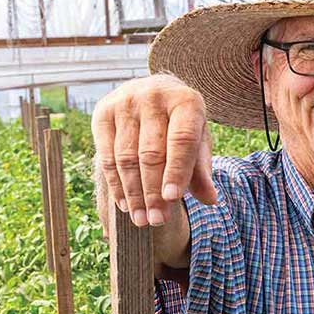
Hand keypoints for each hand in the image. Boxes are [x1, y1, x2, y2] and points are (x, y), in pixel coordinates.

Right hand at [92, 74, 217, 231]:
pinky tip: (125, 204)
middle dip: (153, 191)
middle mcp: (154, 97)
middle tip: (156, 220)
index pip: (181, 141)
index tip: (172, 200)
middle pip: (151, 153)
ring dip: (133, 193)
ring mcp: (125, 102)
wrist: (156, 92)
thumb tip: (210, 200)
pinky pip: (106, 155)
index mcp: (186, 102)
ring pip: (126, 157)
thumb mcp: (199, 142)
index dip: (176, 171)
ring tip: (141, 219)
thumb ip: (201, 170)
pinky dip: (116, 183)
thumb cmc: (183, 125)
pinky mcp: (102, 112)